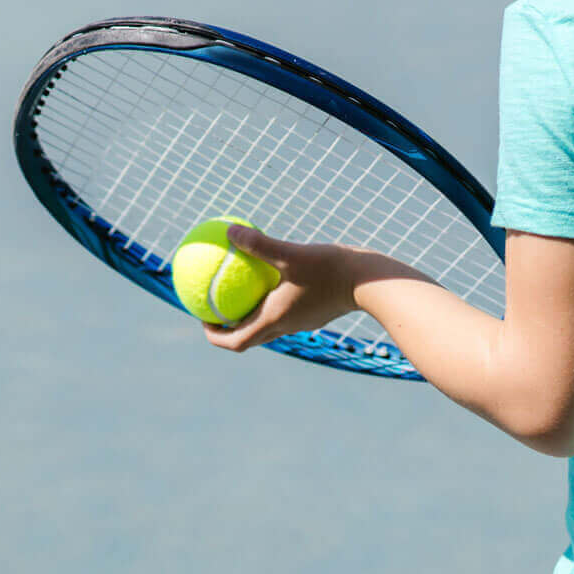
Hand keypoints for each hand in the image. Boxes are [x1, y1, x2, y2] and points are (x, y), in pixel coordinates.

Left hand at [200, 223, 363, 353]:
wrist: (370, 282)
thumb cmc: (331, 269)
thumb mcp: (292, 253)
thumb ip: (259, 244)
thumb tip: (229, 231)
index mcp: (274, 320)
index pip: (236, 342)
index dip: (214, 336)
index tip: (202, 318)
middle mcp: (286, 326)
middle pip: (248, 337)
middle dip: (227, 327)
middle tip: (214, 305)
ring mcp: (301, 321)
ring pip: (267, 326)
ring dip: (249, 315)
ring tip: (238, 290)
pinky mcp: (314, 312)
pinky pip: (284, 311)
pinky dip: (270, 302)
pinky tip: (272, 276)